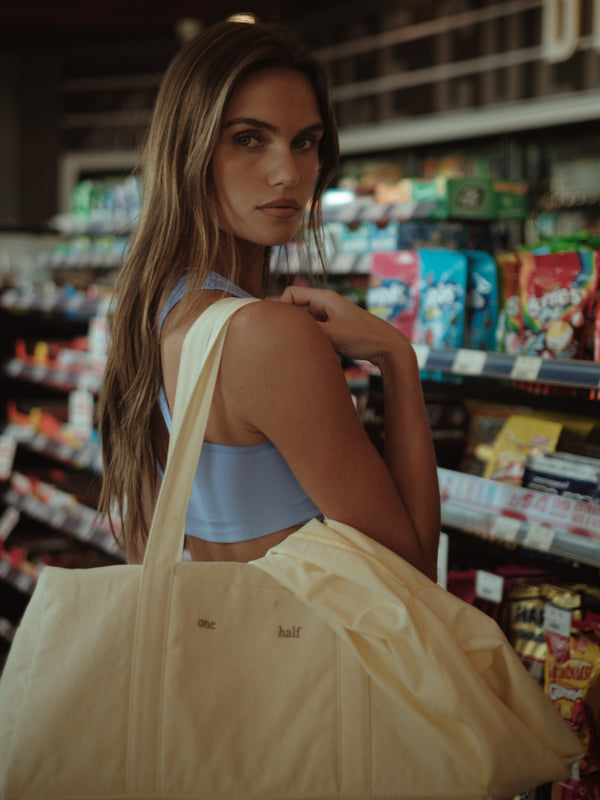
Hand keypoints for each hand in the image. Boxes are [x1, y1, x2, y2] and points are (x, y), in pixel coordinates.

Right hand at [280, 285, 408, 365]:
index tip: (279, 326)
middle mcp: (325, 303)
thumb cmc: (363, 337)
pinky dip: (309, 336)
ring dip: (300, 330)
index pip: (291, 293)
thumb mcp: (332, 334)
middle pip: (295, 306)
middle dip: (289, 321)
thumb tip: (283, 327)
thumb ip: (307, 329)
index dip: (281, 307)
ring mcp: (329, 315)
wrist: (388, 347)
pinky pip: (313, 328)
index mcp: (324, 298)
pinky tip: (312, 348)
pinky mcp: (334, 327)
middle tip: (285, 338)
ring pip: (304, 319)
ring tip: (300, 345)